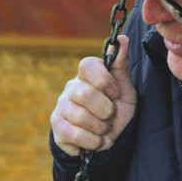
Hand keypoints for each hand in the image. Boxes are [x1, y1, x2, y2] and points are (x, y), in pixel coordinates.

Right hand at [50, 34, 136, 156]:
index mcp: (87, 76)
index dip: (104, 81)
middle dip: (105, 110)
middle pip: (84, 93)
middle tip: (110, 116)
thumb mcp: (125, 91)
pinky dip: (92, 141)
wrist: (106, 141)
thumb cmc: (116, 112)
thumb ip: (121, 66)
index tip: (115, 94)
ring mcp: (61, 106)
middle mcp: (71, 87)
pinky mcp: (57, 126)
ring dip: (100, 128)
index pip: (87, 65)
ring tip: (103, 129)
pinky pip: (75, 134)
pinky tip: (96, 140)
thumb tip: (122, 38)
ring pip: (80, 116)